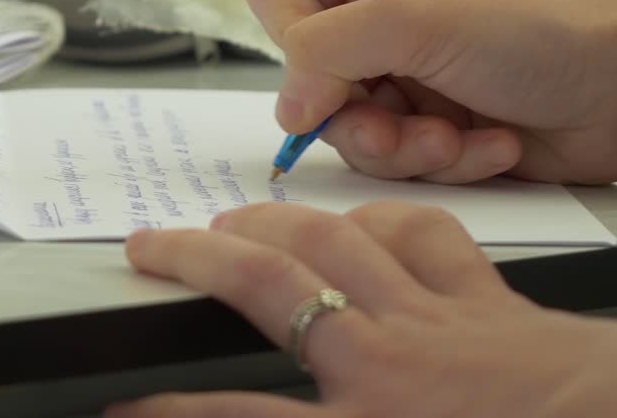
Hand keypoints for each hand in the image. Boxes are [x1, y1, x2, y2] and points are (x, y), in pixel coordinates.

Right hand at [106, 202, 616, 417]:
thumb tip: (251, 409)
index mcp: (369, 416)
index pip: (237, 414)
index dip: (172, 407)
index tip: (125, 404)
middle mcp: (392, 360)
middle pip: (273, 287)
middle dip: (204, 260)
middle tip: (157, 242)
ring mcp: (442, 319)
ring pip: (340, 246)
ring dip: (281, 225)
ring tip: (239, 218)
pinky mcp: (491, 301)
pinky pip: (429, 241)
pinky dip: (388, 221)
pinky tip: (370, 220)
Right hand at [246, 0, 616, 183]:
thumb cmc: (535, 32)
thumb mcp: (418, 21)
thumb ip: (329, 51)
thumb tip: (285, 108)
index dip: (292, 41)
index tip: (330, 75)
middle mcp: (382, 17)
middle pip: (310, 80)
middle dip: (359, 115)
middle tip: (400, 128)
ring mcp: (409, 76)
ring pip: (351, 131)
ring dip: (405, 146)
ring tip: (457, 139)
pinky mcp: (435, 127)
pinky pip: (400, 160)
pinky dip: (445, 161)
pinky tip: (494, 146)